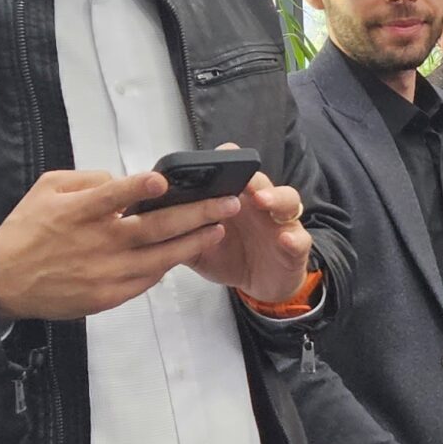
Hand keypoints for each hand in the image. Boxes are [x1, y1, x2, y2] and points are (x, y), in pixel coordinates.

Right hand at [0, 170, 241, 319]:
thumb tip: (120, 179)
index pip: (112, 197)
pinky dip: (167, 266)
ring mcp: (104, 272)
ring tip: (217, 228)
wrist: (4, 281)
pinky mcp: (107, 296)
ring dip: (193, 242)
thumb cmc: (26, 231)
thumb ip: (85, 180)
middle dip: (196, 214)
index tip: (163, 180)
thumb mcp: (46, 189)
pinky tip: (184, 252)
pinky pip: (146, 280)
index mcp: (78, 213)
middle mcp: (96, 243)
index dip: (138, 188)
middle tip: (227, 203)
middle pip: (154, 229)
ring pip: (160, 258)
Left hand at [186, 145, 313, 302]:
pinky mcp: (295, 247)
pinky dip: (292, 238)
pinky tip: (284, 239)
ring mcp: (280, 223)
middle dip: (249, 176)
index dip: (226, 162)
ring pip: (287, 200)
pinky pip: (298, 239)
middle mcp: (261, 205)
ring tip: (261, 200)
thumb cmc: (231, 257)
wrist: (261, 285)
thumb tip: (144, 223)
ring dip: (275, 197)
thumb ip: (180, 233)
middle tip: (238, 177)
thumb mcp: (200, 248)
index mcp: (236, 200)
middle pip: (260, 180)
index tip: (214, 157)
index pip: (234, 172)